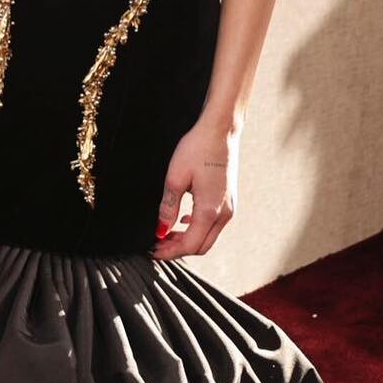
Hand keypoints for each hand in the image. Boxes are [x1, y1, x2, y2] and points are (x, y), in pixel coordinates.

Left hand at [152, 119, 237, 259]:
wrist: (221, 131)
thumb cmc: (198, 149)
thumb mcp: (175, 178)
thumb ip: (168, 208)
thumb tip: (160, 230)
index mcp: (210, 211)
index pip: (190, 245)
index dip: (170, 252)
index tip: (153, 251)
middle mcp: (224, 214)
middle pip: (201, 246)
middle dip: (178, 249)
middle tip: (157, 245)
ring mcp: (230, 207)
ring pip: (208, 237)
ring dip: (188, 239)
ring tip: (166, 234)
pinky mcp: (229, 200)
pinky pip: (214, 225)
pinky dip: (197, 229)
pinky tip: (183, 220)